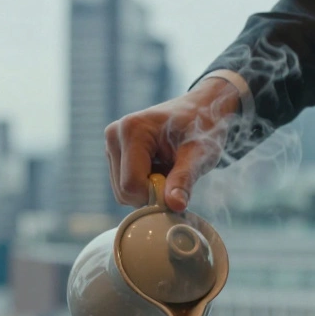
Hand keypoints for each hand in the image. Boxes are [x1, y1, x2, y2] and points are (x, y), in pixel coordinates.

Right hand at [104, 77, 240, 211]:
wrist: (200, 109)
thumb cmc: (202, 127)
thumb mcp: (199, 154)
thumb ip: (185, 179)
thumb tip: (176, 206)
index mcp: (132, 130)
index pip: (131, 184)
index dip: (156, 195)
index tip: (178, 187)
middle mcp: (115, 135)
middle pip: (123, 191)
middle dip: (151, 193)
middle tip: (175, 175)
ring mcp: (112, 143)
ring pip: (122, 191)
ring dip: (148, 189)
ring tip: (168, 168)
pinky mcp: (114, 152)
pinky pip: (123, 184)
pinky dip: (143, 184)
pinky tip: (159, 167)